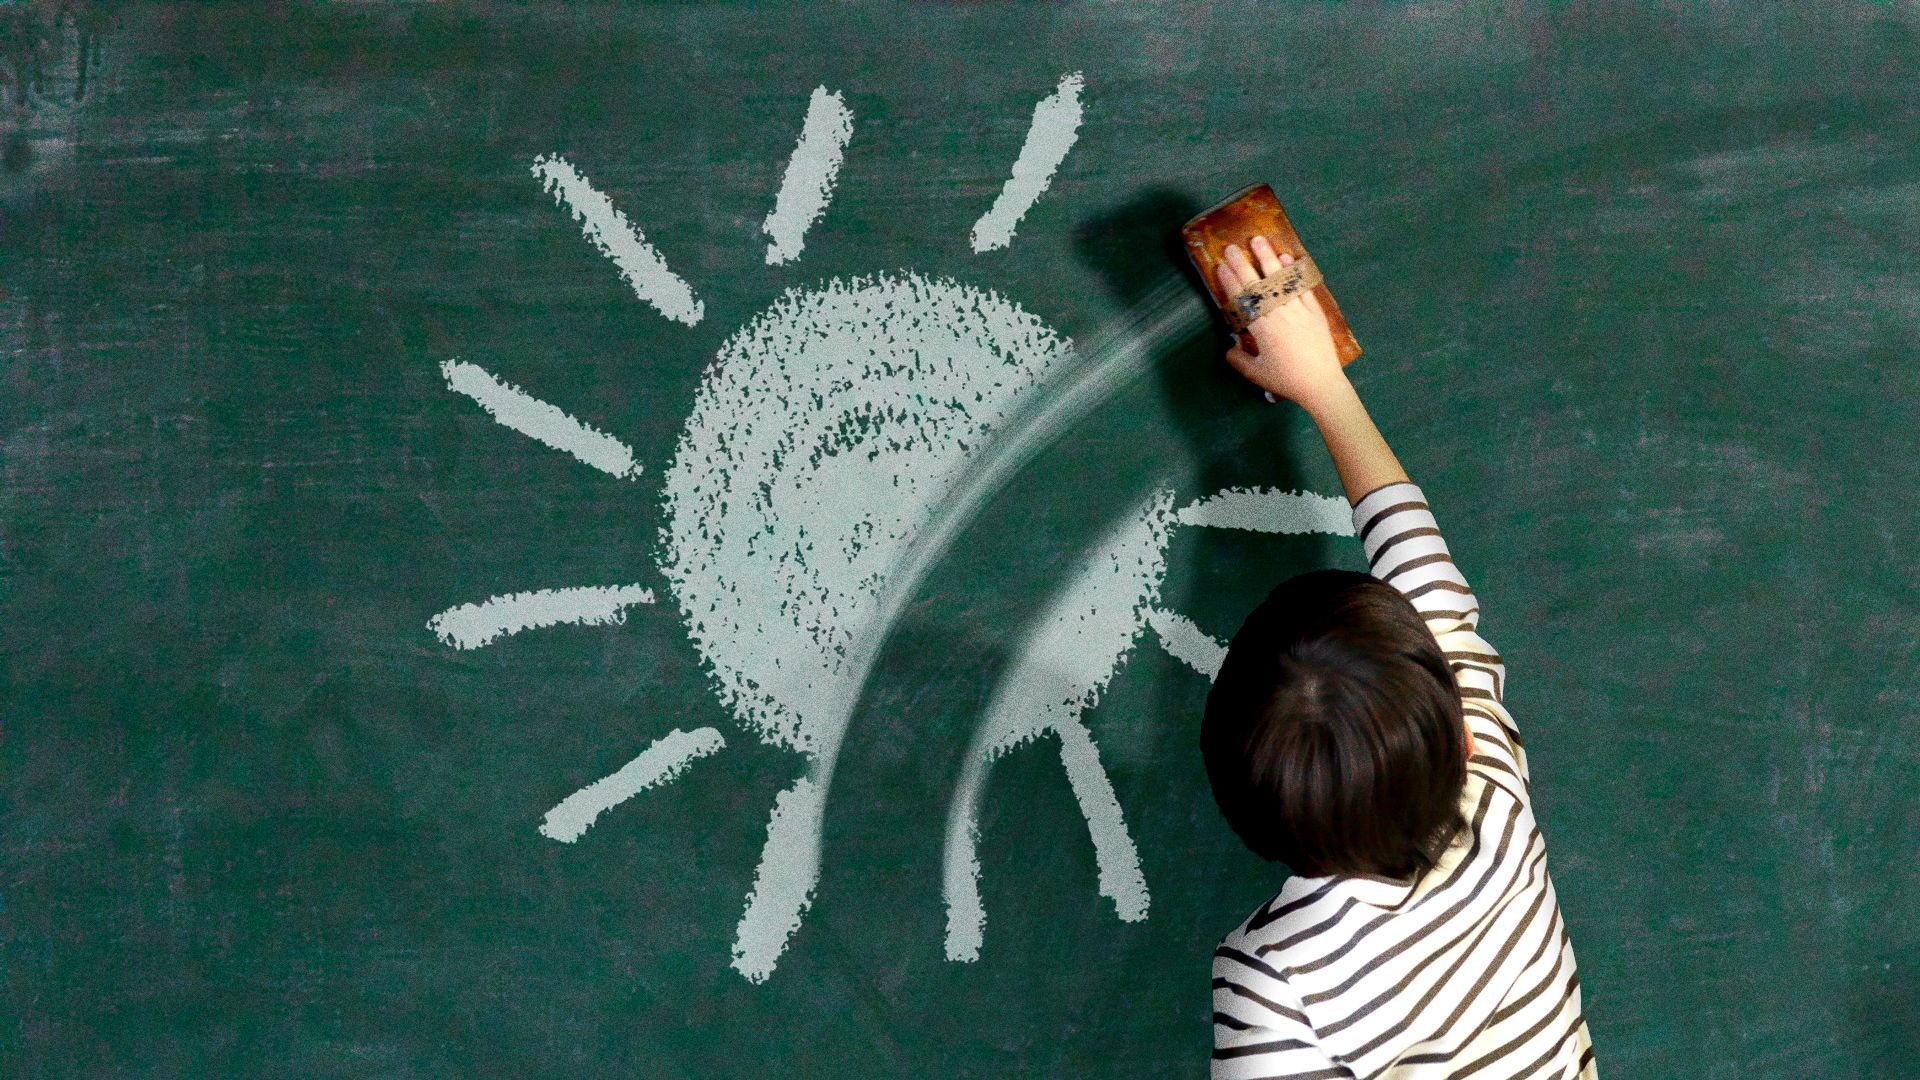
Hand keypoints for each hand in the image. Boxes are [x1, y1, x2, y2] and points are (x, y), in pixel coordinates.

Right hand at [1215, 235, 1346, 406]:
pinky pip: (1302, 286)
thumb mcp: (1256, 374)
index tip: (1221, 266)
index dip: (1230, 281)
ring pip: (1280, 279)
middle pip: (1258, 284)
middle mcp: (1279, 314)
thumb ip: (1239, 359)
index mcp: (1262, 329)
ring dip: (1268, 258)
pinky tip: (1285, 257)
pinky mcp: (1315, 310)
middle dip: (1243, 264)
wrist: (1321, 384)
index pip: (1243, 299)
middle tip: (1232, 247)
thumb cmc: (1287, 380)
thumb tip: (1229, 347)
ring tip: (1258, 240)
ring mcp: (1299, 310)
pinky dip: (1293, 271)